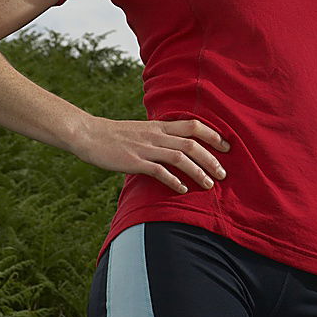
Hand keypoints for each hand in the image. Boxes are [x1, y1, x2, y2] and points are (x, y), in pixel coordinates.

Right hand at [73, 116, 230, 192]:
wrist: (90, 135)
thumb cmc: (117, 135)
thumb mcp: (143, 130)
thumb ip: (160, 136)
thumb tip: (178, 145)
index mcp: (159, 126)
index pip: (193, 125)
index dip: (212, 135)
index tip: (226, 146)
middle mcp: (156, 135)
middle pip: (191, 143)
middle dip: (211, 159)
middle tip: (223, 173)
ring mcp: (146, 148)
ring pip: (179, 157)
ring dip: (198, 172)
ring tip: (209, 185)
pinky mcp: (134, 161)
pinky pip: (159, 171)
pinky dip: (174, 181)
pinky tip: (183, 190)